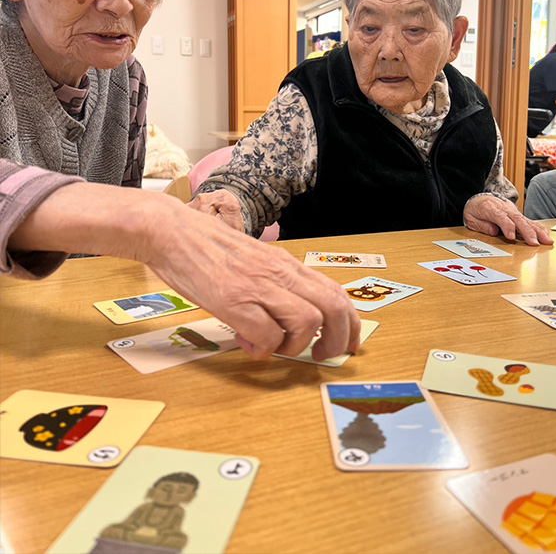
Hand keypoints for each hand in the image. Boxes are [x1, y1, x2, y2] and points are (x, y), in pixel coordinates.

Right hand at [8, 183, 359, 360]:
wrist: (171, 232)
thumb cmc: (207, 248)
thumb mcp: (252, 261)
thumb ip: (271, 287)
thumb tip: (279, 325)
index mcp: (284, 264)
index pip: (335, 293)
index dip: (350, 324)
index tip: (347, 344)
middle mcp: (278, 272)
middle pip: (332, 308)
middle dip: (337, 340)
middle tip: (322, 356)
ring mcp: (257, 286)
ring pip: (306, 322)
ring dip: (294, 345)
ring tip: (272, 346)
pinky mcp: (234, 300)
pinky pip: (267, 336)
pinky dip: (263, 349)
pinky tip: (246, 343)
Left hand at [463, 194, 552, 245]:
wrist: (480, 199)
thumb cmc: (476, 210)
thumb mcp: (471, 218)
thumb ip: (482, 225)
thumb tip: (494, 231)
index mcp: (490, 209)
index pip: (501, 217)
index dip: (507, 226)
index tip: (510, 237)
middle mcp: (504, 209)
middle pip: (517, 219)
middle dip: (526, 232)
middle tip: (534, 243)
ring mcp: (512, 211)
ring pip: (526, 220)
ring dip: (537, 231)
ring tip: (546, 241)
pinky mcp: (518, 215)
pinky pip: (529, 221)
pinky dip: (538, 228)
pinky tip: (545, 235)